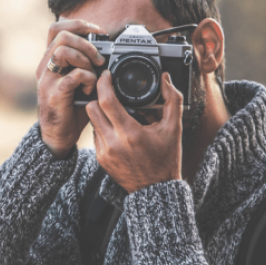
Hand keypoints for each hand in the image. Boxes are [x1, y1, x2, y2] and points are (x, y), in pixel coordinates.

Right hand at [36, 19, 105, 158]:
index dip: (78, 25)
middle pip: (61, 36)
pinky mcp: (54, 94)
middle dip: (86, 43)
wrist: (58, 135)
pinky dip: (87, 79)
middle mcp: (45, 67)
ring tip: (94, 73)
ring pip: (63, 51)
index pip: (57, 28)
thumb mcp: (79, 81)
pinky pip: (72, 76)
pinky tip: (90, 89)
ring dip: (85, 59)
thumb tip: (109, 53)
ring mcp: (47, 80)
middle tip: (98, 59)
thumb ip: (87, 65)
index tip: (97, 33)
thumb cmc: (71, 107)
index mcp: (50, 60)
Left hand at [86, 71, 182, 193]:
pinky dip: (103, 128)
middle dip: (98, 96)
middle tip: (109, 92)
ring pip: (92, 121)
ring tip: (116, 112)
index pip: (106, 101)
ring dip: (100, 112)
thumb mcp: (174, 129)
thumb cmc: (166, 159)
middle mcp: (113, 143)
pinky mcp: (100, 159)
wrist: (155, 189)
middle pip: (91, 108)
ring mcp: (104, 152)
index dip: (103, 83)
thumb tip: (166, 79)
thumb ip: (172, 101)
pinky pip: (95, 135)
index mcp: (130, 134)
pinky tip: (117, 129)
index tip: (106, 75)